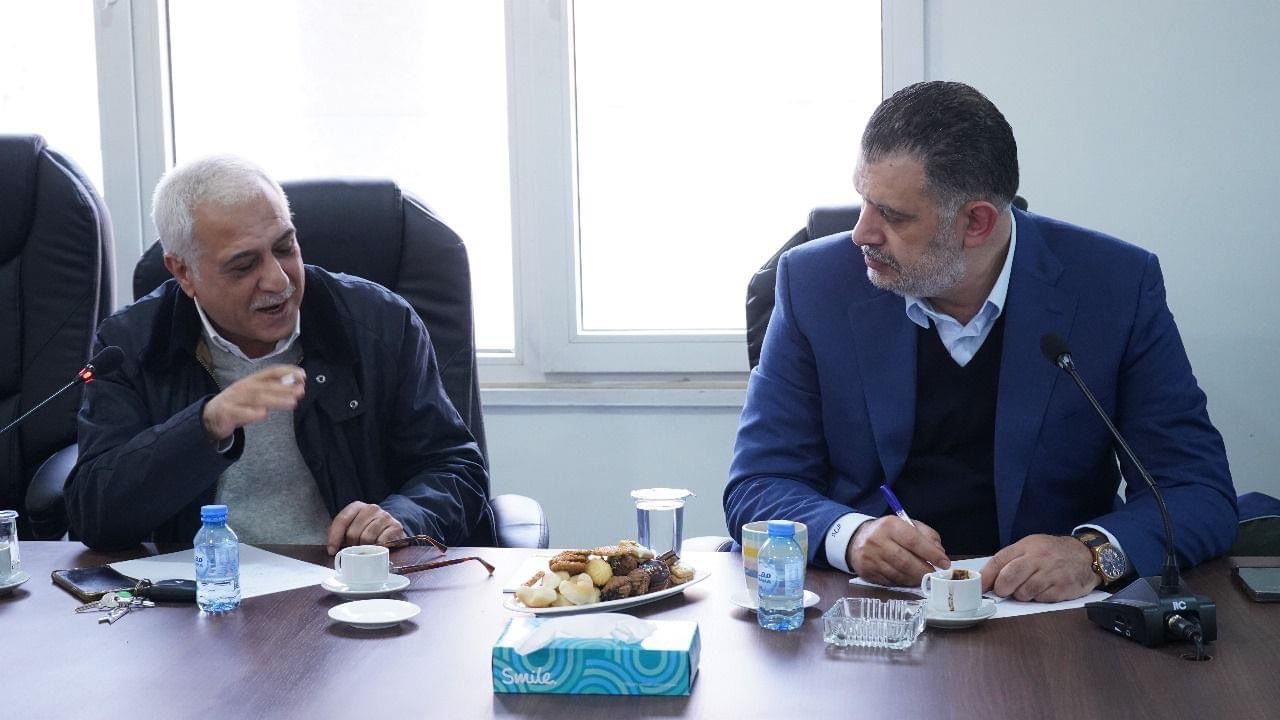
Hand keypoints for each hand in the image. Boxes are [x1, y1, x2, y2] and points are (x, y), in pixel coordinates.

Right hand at [202, 365, 305, 442]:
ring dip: (275, 400)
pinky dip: (251, 414)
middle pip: (266, 386)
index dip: (286, 372)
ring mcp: (234, 399)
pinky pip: (239, 413)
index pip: (271, 372)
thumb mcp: (256, 395)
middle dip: (284, 388)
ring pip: (256, 398)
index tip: (303, 375)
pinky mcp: (226, 412)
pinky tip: (263, 415)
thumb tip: (298, 384)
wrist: (210, 418)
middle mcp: (244, 387)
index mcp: (252, 380)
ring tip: (291, 403)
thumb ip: (274, 390)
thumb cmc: (239, 405)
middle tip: (301, 391)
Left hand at [326, 501, 405, 554]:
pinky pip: (381, 542)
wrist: (392, 531)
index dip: (334, 537)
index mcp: (358, 506)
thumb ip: (340, 534)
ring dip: (366, 548)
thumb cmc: (368, 531)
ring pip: (366, 538)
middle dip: (352, 545)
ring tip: (368, 549)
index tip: (332, 551)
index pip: (342, 520)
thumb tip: (332, 548)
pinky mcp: (395, 527)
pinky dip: (378, 549)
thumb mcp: (352, 528)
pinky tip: (378, 548)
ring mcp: (384, 516)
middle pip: (353, 532)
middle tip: (356, 548)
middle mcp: (371, 508)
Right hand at [846, 516, 949, 585]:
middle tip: (934, 574)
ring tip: (922, 576)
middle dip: (924, 570)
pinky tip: (908, 578)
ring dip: (915, 578)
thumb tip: (939, 552)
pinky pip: (890, 581)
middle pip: (905, 561)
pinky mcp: (866, 571)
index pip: (914, 541)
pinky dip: (903, 581)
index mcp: (890, 525)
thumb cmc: (889, 532)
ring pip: (898, 574)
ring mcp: (870, 558)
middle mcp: (877, 541)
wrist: (857, 539)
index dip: (931, 553)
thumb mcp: (907, 525)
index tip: (945, 563)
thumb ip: (927, 535)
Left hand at [980, 534, 1098, 601]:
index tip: (980, 587)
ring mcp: (1052, 573)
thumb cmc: (1052, 552)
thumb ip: (1010, 559)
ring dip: (1021, 594)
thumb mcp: (1031, 546)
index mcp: (1027, 546)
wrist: (1086, 555)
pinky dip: (1038, 598)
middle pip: (1010, 577)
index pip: (1000, 560)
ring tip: (1028, 588)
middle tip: (1002, 592)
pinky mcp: (1063, 588)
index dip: (987, 576)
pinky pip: (1042, 599)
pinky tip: (1044, 590)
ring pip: (1024, 592)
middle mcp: (1039, 558)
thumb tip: (987, 579)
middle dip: (1001, 589)